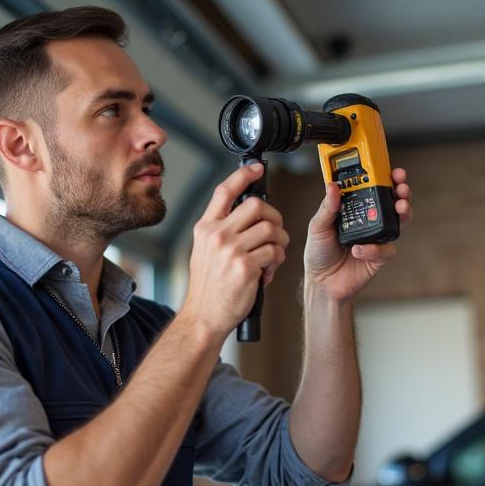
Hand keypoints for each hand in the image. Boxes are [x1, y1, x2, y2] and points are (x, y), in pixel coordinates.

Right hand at [180, 163, 289, 338]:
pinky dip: (277, 260)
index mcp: (206, 227)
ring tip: (272, 256)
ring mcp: (231, 250)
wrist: (204, 316)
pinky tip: (267, 271)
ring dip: (280, 241)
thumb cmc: (208, 287)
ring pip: (271, 229)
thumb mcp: (204, 250)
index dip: (244, 175)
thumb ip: (221, 229)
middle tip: (275, 231)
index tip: (258, 169)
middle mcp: (217, 235)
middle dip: (274, 217)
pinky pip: (274, 251)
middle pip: (256, 205)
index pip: (225, 191)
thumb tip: (247, 212)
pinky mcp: (246, 266)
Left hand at [303, 167, 412, 302]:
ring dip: (403, 212)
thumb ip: (327, 208)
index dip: (383, 178)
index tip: (389, 169)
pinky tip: (358, 250)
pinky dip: (374, 249)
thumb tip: (332, 186)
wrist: (321, 282)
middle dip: (401, 190)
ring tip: (399, 207)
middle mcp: (369, 221)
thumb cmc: (319, 253)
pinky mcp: (379, 257)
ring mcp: (377, 238)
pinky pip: (385, 250)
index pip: (373, 188)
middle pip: (392, 201)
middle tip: (401, 185)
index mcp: (355, 209)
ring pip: (398, 221)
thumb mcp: (318, 227)